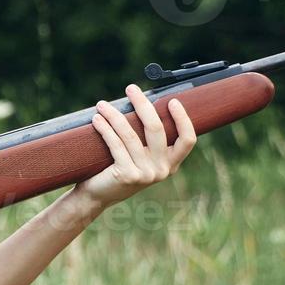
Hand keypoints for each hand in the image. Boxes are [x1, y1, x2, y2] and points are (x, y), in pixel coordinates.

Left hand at [75, 83, 196, 208]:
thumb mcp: (140, 156)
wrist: (97, 196)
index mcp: (171, 164)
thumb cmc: (119, 168)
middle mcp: (162, 170)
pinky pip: (115, 144)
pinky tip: (97, 119)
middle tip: (130, 88)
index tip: (172, 101)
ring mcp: (146, 174)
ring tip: (102, 105)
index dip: (183, 119)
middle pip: (157, 129)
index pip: (188, 140)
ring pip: (130, 134)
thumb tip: (143, 101)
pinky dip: (105, 128)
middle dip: (143, 104)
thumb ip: (148, 138)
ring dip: (114, 115)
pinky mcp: (128, 175)